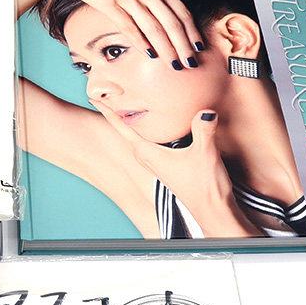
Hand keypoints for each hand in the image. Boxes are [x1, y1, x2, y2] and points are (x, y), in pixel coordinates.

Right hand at [45, 0, 208, 67]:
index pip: (181, 11)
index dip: (192, 31)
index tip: (200, 48)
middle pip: (171, 22)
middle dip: (183, 45)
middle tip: (190, 63)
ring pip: (153, 27)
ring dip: (165, 48)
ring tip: (173, 64)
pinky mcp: (110, 4)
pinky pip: (128, 26)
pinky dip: (140, 41)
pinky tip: (148, 54)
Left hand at [90, 103, 250, 234]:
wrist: (212, 210)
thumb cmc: (204, 186)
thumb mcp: (204, 153)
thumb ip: (203, 129)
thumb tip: (205, 111)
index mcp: (147, 152)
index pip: (122, 127)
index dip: (108, 112)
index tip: (93, 98)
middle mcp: (147, 157)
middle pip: (127, 129)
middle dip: (116, 113)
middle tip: (104, 94)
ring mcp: (155, 162)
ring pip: (139, 136)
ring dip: (131, 122)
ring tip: (123, 103)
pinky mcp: (166, 164)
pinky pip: (151, 141)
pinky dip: (148, 130)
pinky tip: (153, 124)